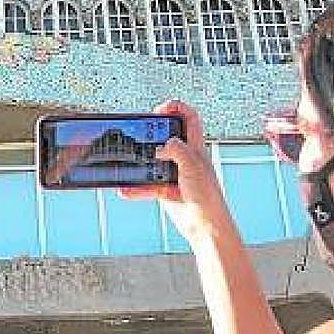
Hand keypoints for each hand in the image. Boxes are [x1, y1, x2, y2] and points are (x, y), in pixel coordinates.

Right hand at [118, 100, 230, 242]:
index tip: (159, 110)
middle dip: (152, 132)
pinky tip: (126, 189)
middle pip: (167, 136)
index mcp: (196, 148)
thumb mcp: (193, 165)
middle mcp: (185, 158)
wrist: (204, 225)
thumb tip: (162, 145)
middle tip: (140, 132)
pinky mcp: (164, 189)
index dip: (176, 108)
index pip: (189, 118)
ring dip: (140, 162)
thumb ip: (177, 149)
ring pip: (152, 161)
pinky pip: (146, 185)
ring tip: (129, 159)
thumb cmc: (207, 196)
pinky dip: (135, 188)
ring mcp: (174, 173)